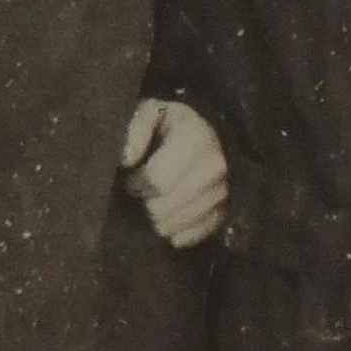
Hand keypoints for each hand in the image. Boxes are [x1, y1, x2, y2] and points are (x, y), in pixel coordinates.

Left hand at [121, 98, 228, 248]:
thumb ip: (135, 130)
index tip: (133, 176)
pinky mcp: (224, 214)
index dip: (136, 183)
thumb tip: (126, 159)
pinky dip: (174, 230)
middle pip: (162, 209)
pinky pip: (190, 237)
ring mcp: (223, 194)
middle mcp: (215, 167)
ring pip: (173, 226)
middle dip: (145, 202)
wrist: (208, 135)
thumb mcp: (150, 113)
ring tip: (157, 199)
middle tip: (144, 191)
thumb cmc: (171, 124)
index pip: (156, 181)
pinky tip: (170, 215)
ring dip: (157, 218)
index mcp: (196, 138)